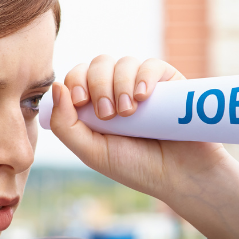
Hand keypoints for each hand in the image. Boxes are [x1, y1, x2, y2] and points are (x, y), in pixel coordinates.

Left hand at [49, 55, 226, 199]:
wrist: (182, 176)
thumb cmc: (136, 167)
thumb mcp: (92, 152)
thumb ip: (65, 125)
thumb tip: (56, 85)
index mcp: (96, 106)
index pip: (77, 77)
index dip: (75, 81)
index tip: (82, 102)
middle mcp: (119, 91)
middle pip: (98, 65)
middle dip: (98, 84)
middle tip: (108, 113)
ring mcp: (144, 85)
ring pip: (123, 63)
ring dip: (120, 83)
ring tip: (129, 112)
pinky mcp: (169, 83)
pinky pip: (151, 64)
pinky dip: (143, 76)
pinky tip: (143, 96)